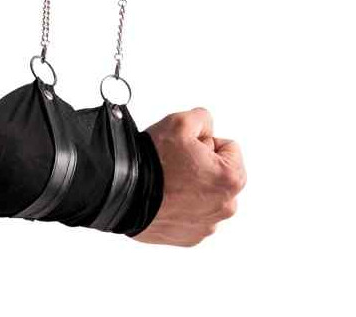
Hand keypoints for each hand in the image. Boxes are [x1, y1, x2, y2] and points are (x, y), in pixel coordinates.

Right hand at [132, 108, 245, 246]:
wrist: (125, 192)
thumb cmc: (155, 162)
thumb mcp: (180, 122)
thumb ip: (202, 118)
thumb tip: (205, 127)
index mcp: (230, 178)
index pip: (230, 148)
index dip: (205, 142)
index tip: (187, 148)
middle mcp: (225, 206)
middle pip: (219, 173)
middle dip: (202, 165)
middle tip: (176, 162)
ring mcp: (207, 224)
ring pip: (206, 195)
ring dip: (193, 187)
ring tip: (167, 180)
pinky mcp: (190, 237)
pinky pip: (192, 214)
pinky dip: (181, 205)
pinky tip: (164, 196)